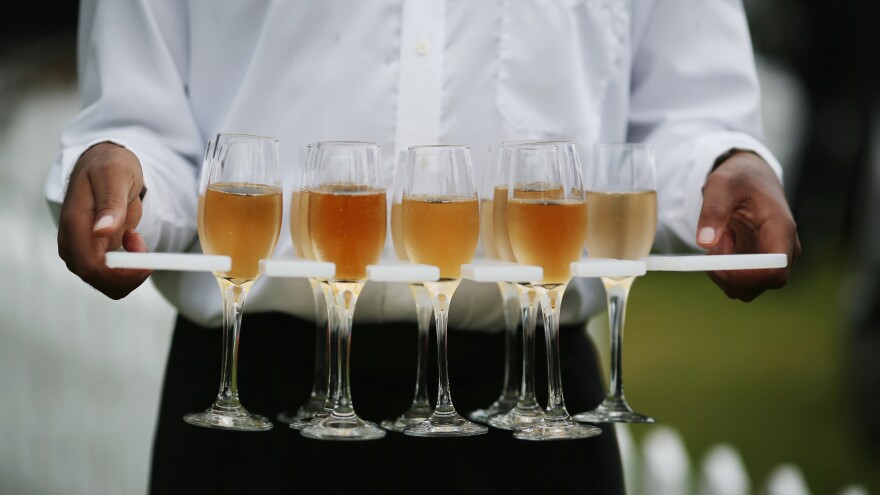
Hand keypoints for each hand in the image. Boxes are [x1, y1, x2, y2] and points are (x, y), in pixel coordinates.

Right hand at [57, 142, 151, 298]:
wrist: (103, 162)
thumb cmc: (110, 166)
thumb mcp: (116, 176)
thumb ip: (111, 204)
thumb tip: (101, 231)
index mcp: (75, 224)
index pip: (91, 267)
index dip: (120, 274)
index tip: (145, 262)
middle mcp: (71, 241)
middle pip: (97, 279)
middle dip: (128, 274)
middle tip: (144, 247)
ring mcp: (79, 249)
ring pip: (104, 281)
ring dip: (129, 270)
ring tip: (135, 237)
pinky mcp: (89, 252)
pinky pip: (110, 274)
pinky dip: (127, 267)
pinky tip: (131, 240)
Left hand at [696, 151, 800, 300]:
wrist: (750, 176)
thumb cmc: (739, 178)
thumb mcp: (721, 185)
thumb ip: (713, 211)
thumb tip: (705, 243)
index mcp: (781, 230)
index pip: (775, 271)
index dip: (746, 277)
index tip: (718, 265)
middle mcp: (783, 250)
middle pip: (761, 285)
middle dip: (729, 277)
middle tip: (708, 255)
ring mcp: (772, 259)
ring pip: (747, 288)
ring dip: (723, 273)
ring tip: (719, 240)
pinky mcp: (759, 263)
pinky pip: (739, 281)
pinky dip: (723, 270)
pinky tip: (722, 245)